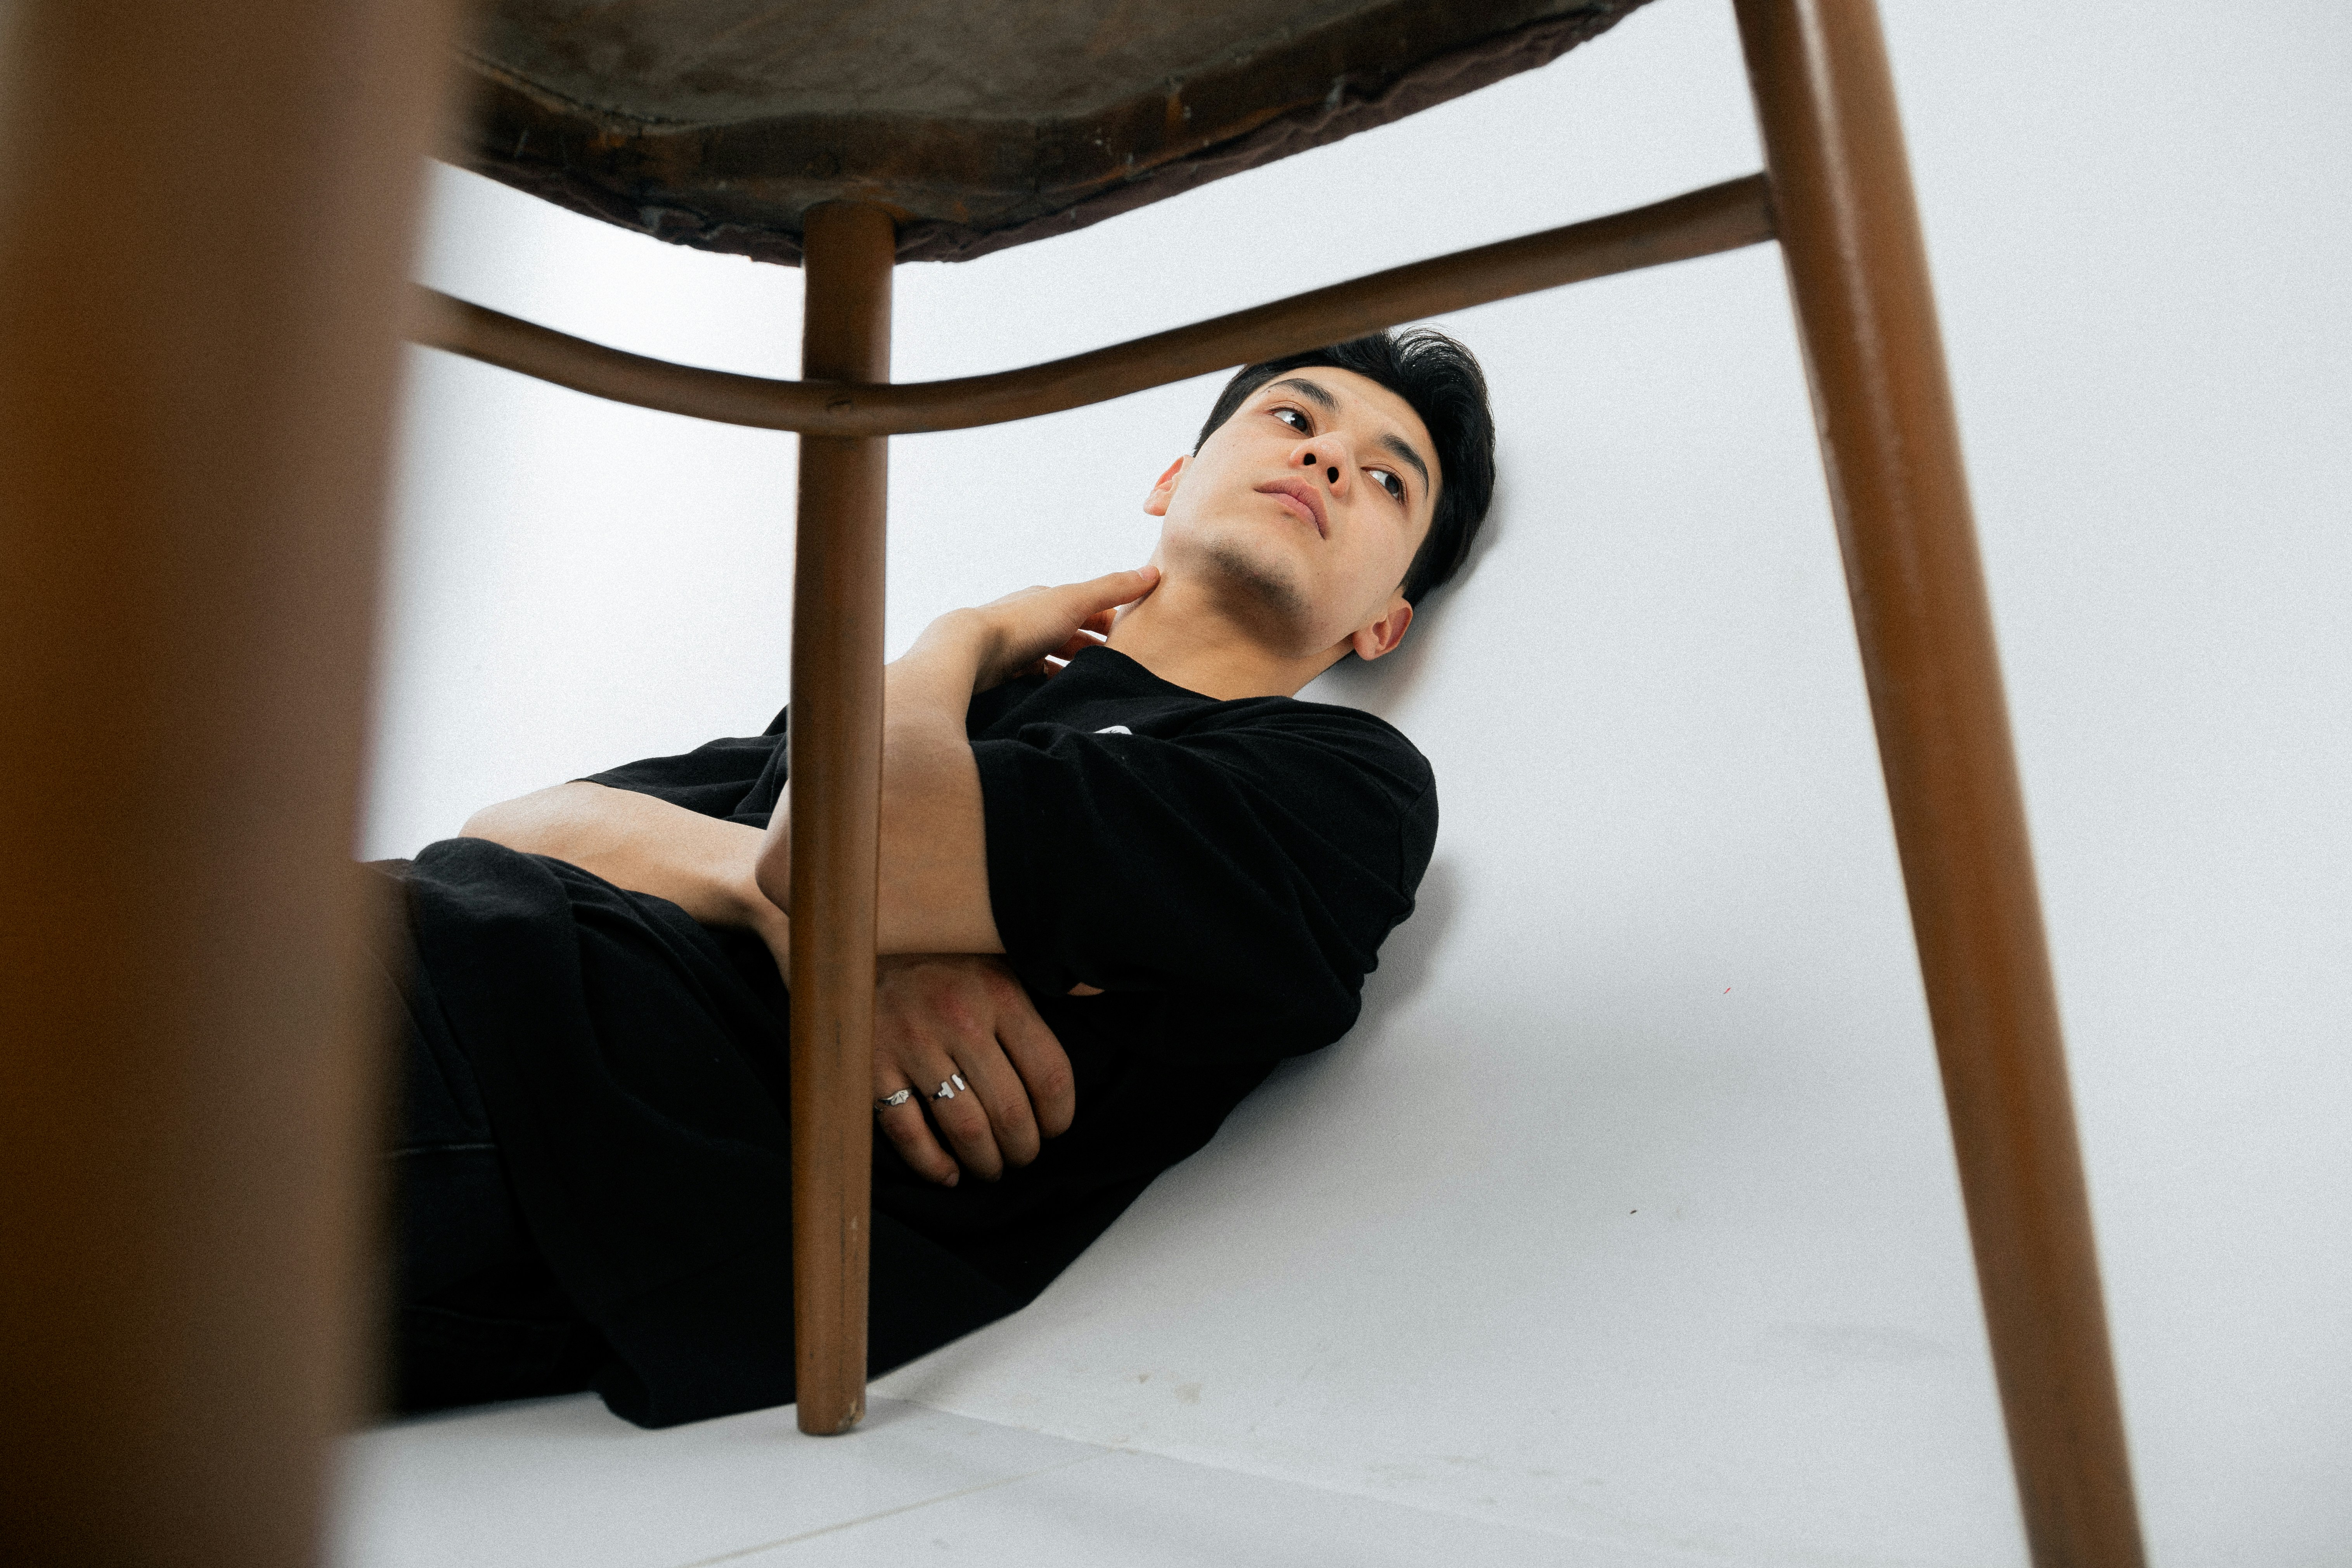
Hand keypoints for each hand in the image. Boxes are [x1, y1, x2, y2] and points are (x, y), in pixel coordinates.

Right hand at [873, 954, 1074, 1185]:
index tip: (1056, 1128)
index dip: (1060, 1116)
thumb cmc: (946, 960)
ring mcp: (914, 1045)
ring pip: (965, 1129)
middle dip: (1024, 1148)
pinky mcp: (874, 1067)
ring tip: (992, 1167)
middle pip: (1010, 1111)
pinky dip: (933, 1165)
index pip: (1050, 1075)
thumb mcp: (1001, 961)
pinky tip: (949, 1174)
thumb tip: (1099, 989)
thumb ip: (1044, 989)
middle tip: (1023, 1154)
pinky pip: (909, 1133)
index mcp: (1001, 995)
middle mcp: (960, 1021)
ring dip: (986, 1162)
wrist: (868, 941)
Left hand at [938, 566, 1157, 691]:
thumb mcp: (1074, 600)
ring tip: (1096, 682)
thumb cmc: (1022, 623)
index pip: (1085, 606)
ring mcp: (1015, 646)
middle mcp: (1029, 620)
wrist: (970, 652)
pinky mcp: (1005, 672)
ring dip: (1074, 667)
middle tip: (1119, 664)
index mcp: (1046, 599)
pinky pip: (1035, 678)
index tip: (1132, 636)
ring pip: (1053, 656)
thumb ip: (1111, 588)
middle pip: (1070, 633)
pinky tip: (1065, 694)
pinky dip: (1052, 683)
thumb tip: (1151, 572)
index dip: (1109, 619)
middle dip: (1093, 646)